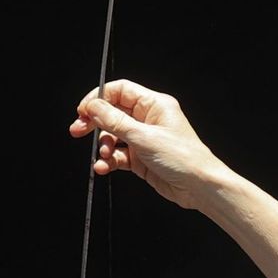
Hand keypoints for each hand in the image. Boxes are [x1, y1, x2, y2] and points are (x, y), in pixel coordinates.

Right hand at [72, 80, 231, 210]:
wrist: (200, 187)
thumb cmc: (183, 158)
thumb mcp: (144, 137)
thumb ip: (115, 121)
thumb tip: (93, 106)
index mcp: (154, 105)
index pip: (120, 91)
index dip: (99, 98)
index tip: (83, 110)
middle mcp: (148, 119)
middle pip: (112, 113)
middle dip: (94, 122)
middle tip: (77, 130)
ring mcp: (144, 139)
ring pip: (113, 136)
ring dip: (103, 146)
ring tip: (102, 156)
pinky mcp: (141, 158)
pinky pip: (118, 155)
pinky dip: (109, 161)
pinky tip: (103, 167)